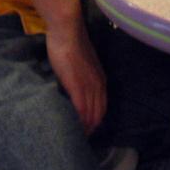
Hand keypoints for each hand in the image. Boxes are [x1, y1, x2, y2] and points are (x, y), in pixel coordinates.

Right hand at [45, 16, 105, 132]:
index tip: (86, 130)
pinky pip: (81, 109)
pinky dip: (78, 121)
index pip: (101, 107)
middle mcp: (98, 85)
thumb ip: (81, 77)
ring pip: (91, 115)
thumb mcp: (81, 64)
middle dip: (90, 128)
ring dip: (84, 128)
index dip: (94, 121)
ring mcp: (89, 86)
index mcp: (100, 80)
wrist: (67, 30)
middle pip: (98, 115)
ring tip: (74, 137)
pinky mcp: (77, 85)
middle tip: (79, 138)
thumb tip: (75, 89)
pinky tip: (72, 127)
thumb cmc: (71, 43)